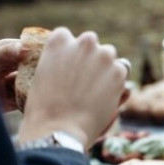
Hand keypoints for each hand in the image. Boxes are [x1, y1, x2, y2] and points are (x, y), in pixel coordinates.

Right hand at [18, 27, 127, 149]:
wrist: (60, 127)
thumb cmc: (44, 108)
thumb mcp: (42, 75)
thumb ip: (58, 61)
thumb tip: (72, 64)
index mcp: (59, 39)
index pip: (67, 37)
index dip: (68, 52)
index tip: (68, 65)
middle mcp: (84, 42)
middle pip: (91, 43)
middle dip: (89, 57)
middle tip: (84, 78)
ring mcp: (104, 55)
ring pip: (109, 56)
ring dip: (105, 67)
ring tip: (95, 90)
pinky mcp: (119, 71)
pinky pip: (122, 73)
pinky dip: (116, 82)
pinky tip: (105, 97)